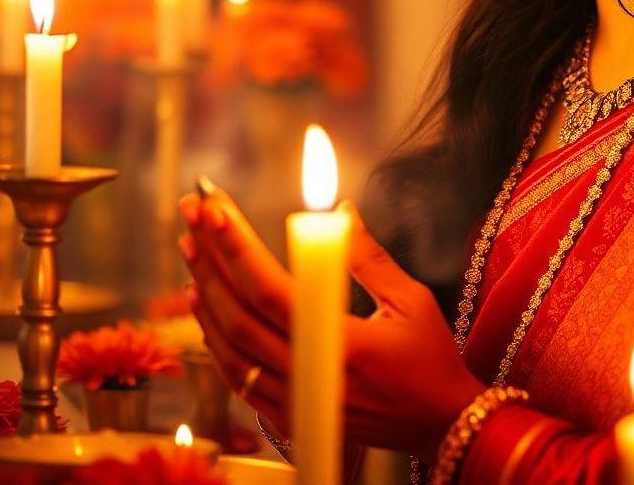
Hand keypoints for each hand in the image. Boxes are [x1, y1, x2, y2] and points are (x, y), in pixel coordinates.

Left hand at [180, 187, 486, 462]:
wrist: (441, 426)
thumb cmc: (431, 359)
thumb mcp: (410, 300)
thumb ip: (369, 257)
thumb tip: (340, 210)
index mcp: (343, 343)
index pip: (271, 290)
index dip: (236, 246)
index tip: (214, 207)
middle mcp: (311, 376)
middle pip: (238, 314)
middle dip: (209, 257)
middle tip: (192, 212)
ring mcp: (296, 402)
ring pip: (229, 348)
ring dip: (205, 295)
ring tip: (192, 249)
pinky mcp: (290, 417)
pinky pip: (237, 377)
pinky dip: (215, 339)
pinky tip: (207, 305)